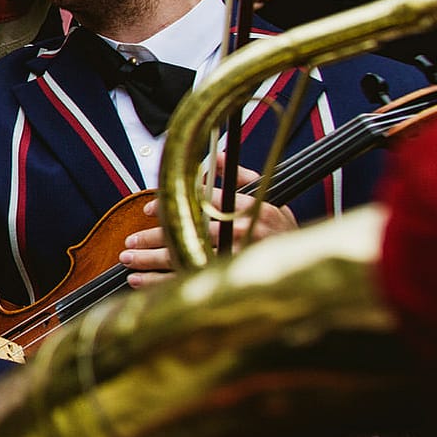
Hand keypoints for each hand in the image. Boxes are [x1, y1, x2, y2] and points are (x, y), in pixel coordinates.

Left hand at [119, 163, 296, 285]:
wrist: (308, 261)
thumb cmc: (283, 226)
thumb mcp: (267, 194)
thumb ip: (238, 175)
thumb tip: (217, 153)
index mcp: (245, 209)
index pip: (197, 204)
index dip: (169, 206)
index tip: (148, 209)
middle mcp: (238, 234)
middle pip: (185, 234)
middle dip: (152, 238)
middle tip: (129, 239)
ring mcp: (233, 259)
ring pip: (182, 259)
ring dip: (150, 260)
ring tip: (127, 257)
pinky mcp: (228, 280)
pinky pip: (187, 282)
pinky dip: (160, 283)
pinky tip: (139, 281)